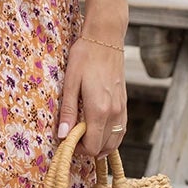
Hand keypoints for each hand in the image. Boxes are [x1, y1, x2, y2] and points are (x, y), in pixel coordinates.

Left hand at [57, 35, 126, 160]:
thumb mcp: (70, 83)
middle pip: (104, 148)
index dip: (78, 149)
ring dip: (100, 143)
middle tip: (73, 135)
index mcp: (100, 110)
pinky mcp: (125, 104)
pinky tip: (97, 128)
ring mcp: (122, 109)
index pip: (92, 147)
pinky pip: (121, 130)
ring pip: (115, 141)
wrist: (105, 39)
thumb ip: (67, 112)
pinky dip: (110, 135)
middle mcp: (115, 113)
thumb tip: (63, 136)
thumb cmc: (85, 57)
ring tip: (84, 133)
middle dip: (88, 147)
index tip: (67, 139)